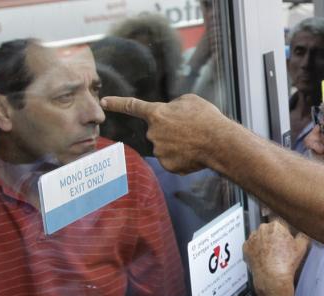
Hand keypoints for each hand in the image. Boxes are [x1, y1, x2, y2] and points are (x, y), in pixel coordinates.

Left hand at [101, 94, 228, 173]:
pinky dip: (182, 158)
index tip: (104, 102)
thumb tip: (170, 115)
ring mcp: (159, 151)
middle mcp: (153, 133)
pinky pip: (172, 161)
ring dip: (177, 145)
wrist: (219, 143)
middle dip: (170, 131)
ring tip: (195, 141)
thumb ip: (173, 107)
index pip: (132, 106)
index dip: (117, 104)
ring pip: (165, 147)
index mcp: (157, 114)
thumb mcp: (189, 101)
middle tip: (190, 129)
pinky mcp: (168, 165)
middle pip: (157, 132)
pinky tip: (194, 154)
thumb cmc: (207, 118)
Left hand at [243, 222, 308, 295]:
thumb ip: (303, 234)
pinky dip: (256, 249)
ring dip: (264, 241)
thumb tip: (304, 231)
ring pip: (260, 236)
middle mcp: (263, 228)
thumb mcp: (302, 247)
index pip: (281, 220)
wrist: (272, 278)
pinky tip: (264, 256)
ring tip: (272, 253)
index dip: (285, 229)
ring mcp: (252, 238)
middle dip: (274, 235)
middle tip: (280, 247)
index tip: (286, 235)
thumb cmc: (286, 263)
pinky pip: (251, 245)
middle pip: (269, 228)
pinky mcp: (246, 247)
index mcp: (277, 225)